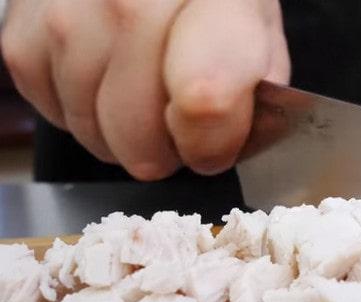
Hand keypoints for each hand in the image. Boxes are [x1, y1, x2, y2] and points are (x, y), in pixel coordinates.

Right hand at [1, 0, 289, 179]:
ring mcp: (68, 8)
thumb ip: (256, 92)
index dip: (210, 144)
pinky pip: (50, 110)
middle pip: (136, 128)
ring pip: (90, 128)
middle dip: (164, 152)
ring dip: (120, 139)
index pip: (204, 98)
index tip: (213, 148)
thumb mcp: (260, 31)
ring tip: (143, 104)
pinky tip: (106, 85)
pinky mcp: (23, 25)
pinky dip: (80, 114)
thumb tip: (222, 148)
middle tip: (178, 130)